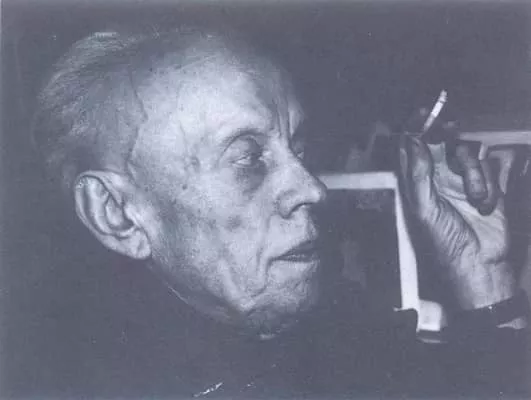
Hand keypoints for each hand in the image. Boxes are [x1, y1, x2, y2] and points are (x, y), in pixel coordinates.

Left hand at [398, 135, 516, 310]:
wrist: (481, 265)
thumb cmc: (445, 243)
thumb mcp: (424, 209)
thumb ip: (417, 174)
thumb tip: (411, 140)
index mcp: (416, 183)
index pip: (412, 148)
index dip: (415, 128)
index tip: (421, 113)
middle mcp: (437, 178)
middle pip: (440, 142)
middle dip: (444, 132)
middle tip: (448, 127)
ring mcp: (463, 181)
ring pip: (467, 153)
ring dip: (472, 172)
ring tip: (474, 199)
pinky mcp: (488, 186)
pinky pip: (489, 168)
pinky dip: (488, 184)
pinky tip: (485, 205)